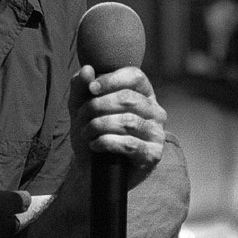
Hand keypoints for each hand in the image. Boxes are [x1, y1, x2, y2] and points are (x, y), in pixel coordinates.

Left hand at [71, 65, 166, 186]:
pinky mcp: (153, 154)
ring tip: (86, 132)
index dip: (111, 80)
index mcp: (143, 93)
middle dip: (97, 106)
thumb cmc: (93, 131)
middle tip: (81, 117)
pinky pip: (129, 144)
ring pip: (127, 121)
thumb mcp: (81, 106)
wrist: (95, 168)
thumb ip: (81, 86)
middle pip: (128, 98)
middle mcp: (155, 110)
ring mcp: (156, 133)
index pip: (134, 76)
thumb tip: (87, 69)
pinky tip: (94, 145)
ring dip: (99, 125)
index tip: (91, 89)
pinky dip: (106, 142)